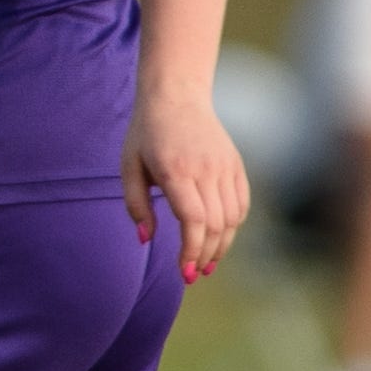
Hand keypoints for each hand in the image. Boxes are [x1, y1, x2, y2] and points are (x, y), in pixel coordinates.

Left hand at [125, 83, 248, 279]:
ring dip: (223, 245)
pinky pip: (241, 203)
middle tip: (195, 274)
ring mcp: (225, 167)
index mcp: (176, 171)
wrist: (176, 96)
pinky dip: (234, 225)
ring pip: (233, 217)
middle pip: (216, 224)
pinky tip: (220, 237)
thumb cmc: (146, 134)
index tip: (185, 272)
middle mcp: (205, 170)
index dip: (192, 250)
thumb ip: (136, 206)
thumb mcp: (129, 167)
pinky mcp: (236, 165)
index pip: (193, 220)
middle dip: (207, 255)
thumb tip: (146, 240)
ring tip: (207, 262)